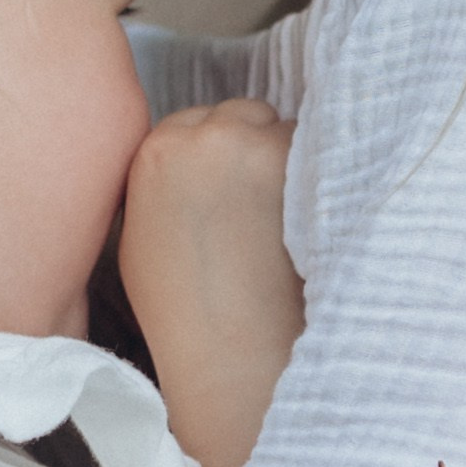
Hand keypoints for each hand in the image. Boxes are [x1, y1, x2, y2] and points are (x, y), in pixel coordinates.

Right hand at [117, 96, 303, 466]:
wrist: (232, 352)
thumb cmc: (184, 309)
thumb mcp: (143, 235)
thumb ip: (164, 180)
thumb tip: (192, 155)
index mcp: (154, 152)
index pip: (193, 120)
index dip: (215, 153)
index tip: (228, 184)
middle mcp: (205, 136)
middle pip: (240, 114)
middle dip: (252, 146)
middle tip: (262, 201)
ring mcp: (258, 145)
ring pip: (284, 129)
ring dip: (289, 158)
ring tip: (288, 217)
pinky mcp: (306, 163)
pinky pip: (322, 148)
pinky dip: (322, 175)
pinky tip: (311, 219)